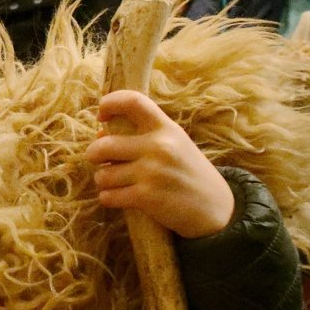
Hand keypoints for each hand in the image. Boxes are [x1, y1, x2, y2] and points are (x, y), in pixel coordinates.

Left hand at [87, 90, 233, 239]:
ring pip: (103, 175)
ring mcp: (153, 172)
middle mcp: (159, 147)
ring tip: (115, 182)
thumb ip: (141, 136)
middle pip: (104, 145)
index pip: (134, 101)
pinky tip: (119, 197)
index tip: (101, 114)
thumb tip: (99, 134)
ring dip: (103, 180)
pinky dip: (108, 198)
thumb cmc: (188, 173)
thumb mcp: (173, 145)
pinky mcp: (147, 197)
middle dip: (93, 155)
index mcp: (166, 128)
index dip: (110, 103)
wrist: (216, 208)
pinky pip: (108, 196)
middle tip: (98, 160)